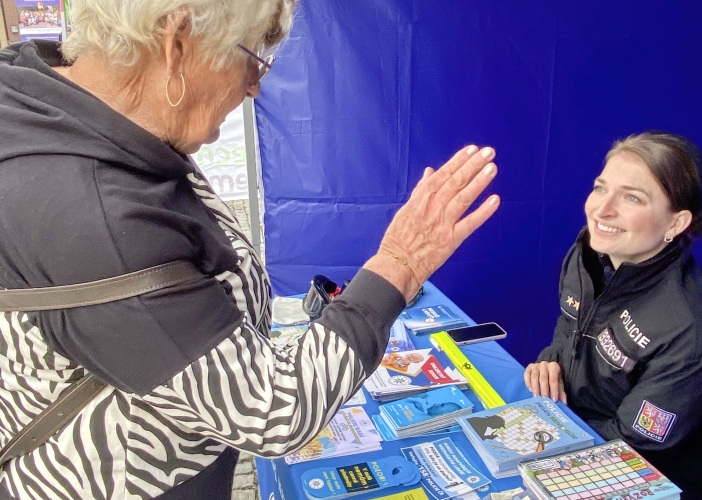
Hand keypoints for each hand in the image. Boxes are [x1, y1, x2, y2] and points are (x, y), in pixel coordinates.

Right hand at [364, 145, 499, 300]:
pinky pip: (470, 223)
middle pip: (456, 182)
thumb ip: (420, 190)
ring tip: (491, 167)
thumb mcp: (406, 209)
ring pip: (463, 198)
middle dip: (473, 165)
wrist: (398, 264)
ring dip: (479, 181)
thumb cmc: (399, 238)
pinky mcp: (451, 240)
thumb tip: (430, 172)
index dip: (458, 161)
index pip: (443, 174)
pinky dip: (483, 212)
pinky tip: (495, 200)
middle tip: (488, 153)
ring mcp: (443, 223)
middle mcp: (433, 208)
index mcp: (421, 199)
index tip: (472, 150)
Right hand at [524, 361, 566, 402]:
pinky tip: (530, 390)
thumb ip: (561, 392)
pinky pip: (527, 375)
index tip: (554, 400)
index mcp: (554, 367)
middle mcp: (544, 364)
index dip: (554, 390)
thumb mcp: (558, 383)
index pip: (553, 379)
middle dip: (544, 389)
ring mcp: (535, 365)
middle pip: (543, 378)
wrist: (545, 368)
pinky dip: (528, 383)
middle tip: (544, 399)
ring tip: (536, 397)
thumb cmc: (552, 377)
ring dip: (535, 388)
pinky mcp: (528, 368)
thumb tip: (564, 402)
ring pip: (534, 377)